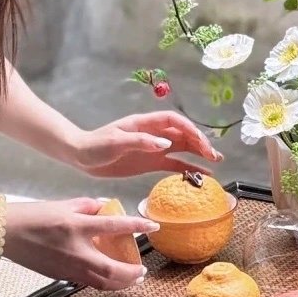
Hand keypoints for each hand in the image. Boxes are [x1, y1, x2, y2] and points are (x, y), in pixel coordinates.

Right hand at [4, 197, 157, 289]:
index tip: (152, 227)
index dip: (137, 226)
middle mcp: (75, 250)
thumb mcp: (63, 204)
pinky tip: (108, 279)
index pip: (115, 226)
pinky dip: (102, 283)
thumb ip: (88, 206)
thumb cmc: (31, 216)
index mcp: (77, 226)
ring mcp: (67, 267)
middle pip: (112, 269)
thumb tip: (105, 207)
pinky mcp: (60, 276)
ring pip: (101, 282)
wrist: (4, 233)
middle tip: (143, 271)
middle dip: (131, 273)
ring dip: (120, 283)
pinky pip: (87, 282)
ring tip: (132, 280)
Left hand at [73, 111, 222, 177]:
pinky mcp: (150, 163)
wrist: (81, 157)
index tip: (200, 140)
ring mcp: (153, 148)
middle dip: (199, 142)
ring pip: (182, 148)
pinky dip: (188, 168)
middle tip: (213, 155)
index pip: (173, 121)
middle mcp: (153, 134)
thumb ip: (140, 142)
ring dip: (199, 153)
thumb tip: (165, 144)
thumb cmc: (96, 145)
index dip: (188, 128)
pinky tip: (201, 175)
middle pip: (182, 134)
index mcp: (144, 124)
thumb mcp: (116, 142)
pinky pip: (173, 164)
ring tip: (216, 161)